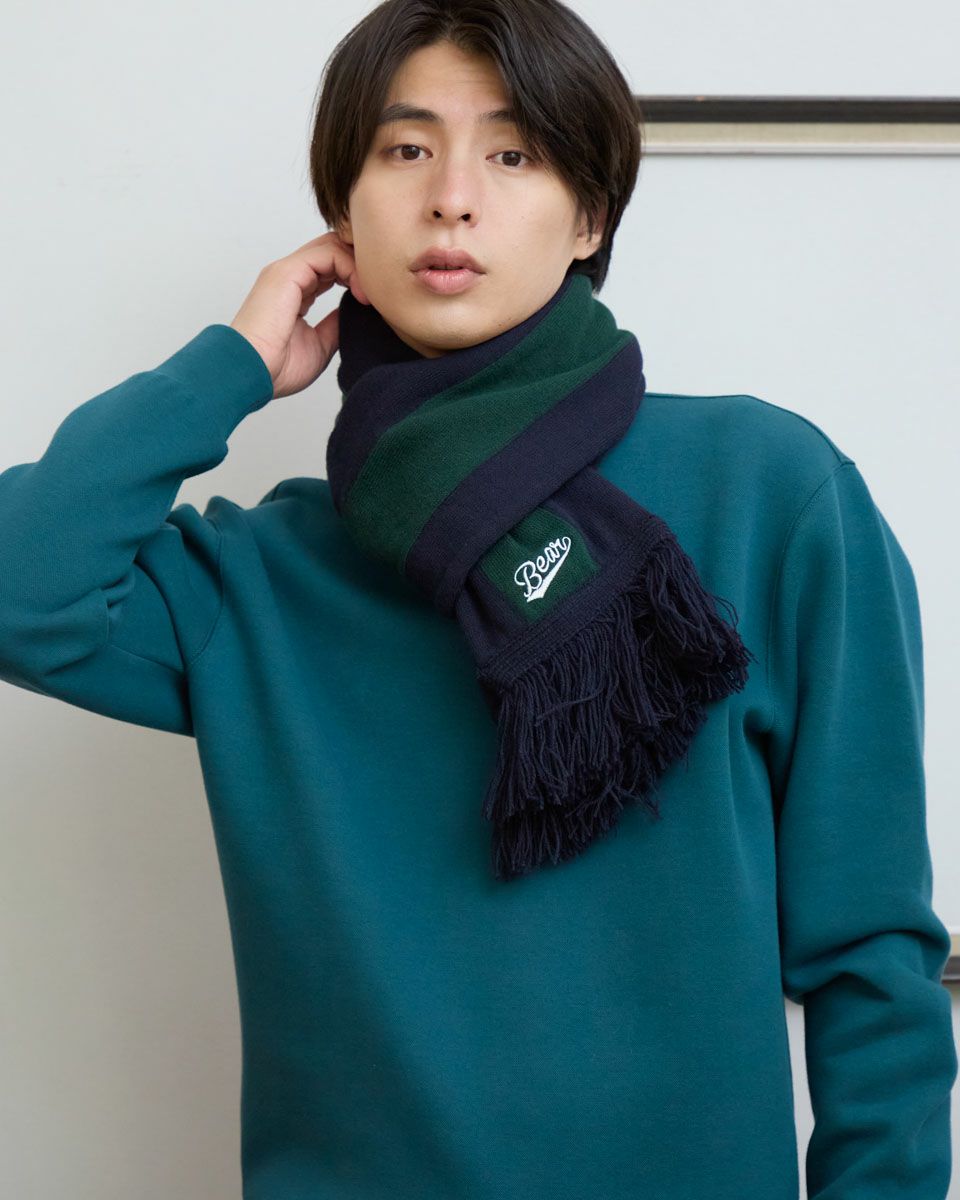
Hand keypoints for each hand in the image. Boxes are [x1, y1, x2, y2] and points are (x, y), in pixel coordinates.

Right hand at [229, 232, 370, 398]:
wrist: (251, 374)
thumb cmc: (276, 368)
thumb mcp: (319, 344)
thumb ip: (335, 324)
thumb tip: (354, 313)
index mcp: (294, 292)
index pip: (330, 266)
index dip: (355, 275)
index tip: (372, 301)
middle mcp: (289, 277)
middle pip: (332, 249)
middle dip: (359, 263)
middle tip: (379, 288)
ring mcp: (286, 272)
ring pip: (331, 246)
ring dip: (357, 265)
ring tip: (370, 294)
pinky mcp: (286, 273)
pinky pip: (327, 254)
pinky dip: (350, 267)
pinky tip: (360, 293)